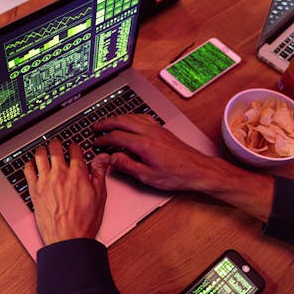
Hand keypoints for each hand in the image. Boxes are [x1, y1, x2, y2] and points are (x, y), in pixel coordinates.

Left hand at [24, 140, 109, 244]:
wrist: (68, 239)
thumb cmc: (84, 221)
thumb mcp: (100, 195)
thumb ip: (99, 173)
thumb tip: (102, 158)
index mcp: (78, 174)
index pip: (74, 149)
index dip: (74, 146)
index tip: (74, 148)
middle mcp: (60, 174)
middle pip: (55, 148)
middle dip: (57, 144)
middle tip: (57, 145)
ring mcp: (45, 181)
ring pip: (40, 155)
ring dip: (42, 150)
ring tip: (44, 151)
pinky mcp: (34, 190)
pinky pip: (27, 170)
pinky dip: (29, 164)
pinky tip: (32, 165)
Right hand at [94, 114, 274, 222]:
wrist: (197, 170)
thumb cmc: (176, 175)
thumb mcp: (147, 176)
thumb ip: (127, 166)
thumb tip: (112, 159)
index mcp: (143, 144)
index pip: (117, 137)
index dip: (103, 139)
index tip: (96, 143)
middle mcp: (150, 132)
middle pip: (122, 121)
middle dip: (107, 122)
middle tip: (96, 126)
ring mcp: (157, 129)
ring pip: (132, 117)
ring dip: (118, 118)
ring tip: (109, 122)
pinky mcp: (162, 130)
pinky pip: (142, 118)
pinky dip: (131, 117)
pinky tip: (130, 120)